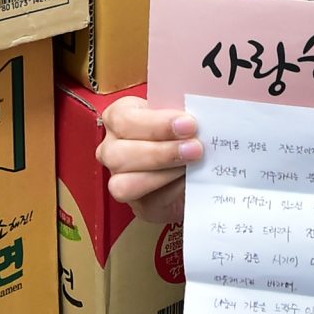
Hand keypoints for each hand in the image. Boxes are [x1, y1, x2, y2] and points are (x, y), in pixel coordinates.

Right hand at [95, 96, 203, 223]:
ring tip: (191, 165)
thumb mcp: (181, 114)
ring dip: (161, 174)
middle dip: (160, 152)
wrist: (196, 163)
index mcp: (119, 117)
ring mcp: (119, 178)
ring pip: (123, 184)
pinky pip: (146, 203)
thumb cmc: (183, 130)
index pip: (123, 119)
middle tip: (195, 148)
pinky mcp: (138, 204)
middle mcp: (111, 148)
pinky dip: (170, 191)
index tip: (189, 124)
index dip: (156, 124)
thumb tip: (202, 110)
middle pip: (119, 154)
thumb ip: (185, 110)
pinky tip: (188, 180)